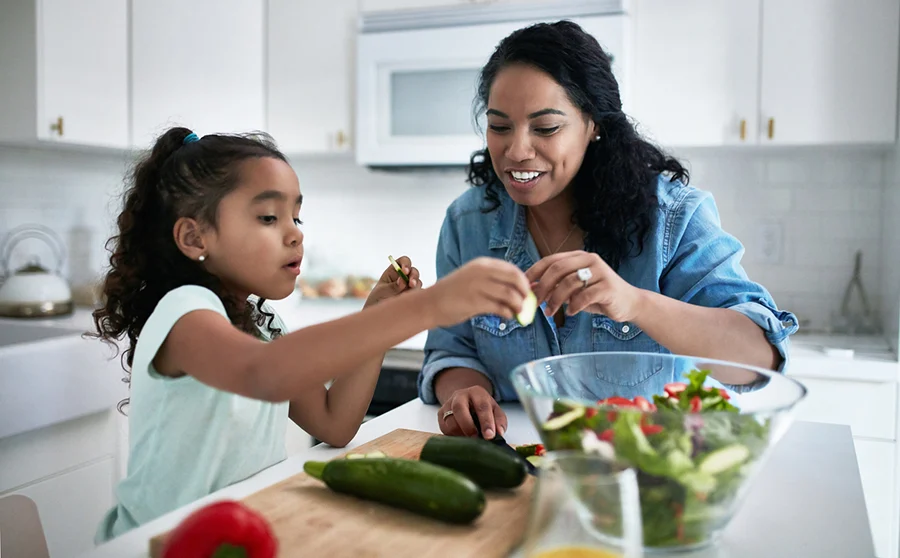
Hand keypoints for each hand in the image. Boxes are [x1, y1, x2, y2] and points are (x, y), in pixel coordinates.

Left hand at [364, 255, 420, 307]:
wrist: (379, 315)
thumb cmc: (377, 299)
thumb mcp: (382, 292)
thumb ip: (393, 286)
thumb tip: (403, 281)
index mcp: (394, 271)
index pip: (403, 261)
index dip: (406, 264)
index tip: (404, 271)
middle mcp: (404, 277)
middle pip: (413, 271)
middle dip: (414, 276)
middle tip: (411, 284)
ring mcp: (409, 286)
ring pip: (418, 282)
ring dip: (415, 286)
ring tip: (408, 294)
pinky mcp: (413, 296)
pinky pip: (420, 294)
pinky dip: (418, 295)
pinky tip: (410, 300)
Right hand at [426, 257, 529, 327]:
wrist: (430, 303)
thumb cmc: (453, 293)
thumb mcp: (473, 278)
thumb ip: (493, 281)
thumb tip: (518, 289)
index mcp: (482, 264)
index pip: (512, 269)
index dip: (524, 281)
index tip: (527, 292)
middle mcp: (481, 272)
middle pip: (515, 279)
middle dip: (525, 292)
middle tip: (526, 303)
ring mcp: (478, 286)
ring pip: (510, 295)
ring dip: (518, 305)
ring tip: (518, 312)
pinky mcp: (474, 302)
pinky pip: (500, 308)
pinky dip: (508, 313)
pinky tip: (507, 316)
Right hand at [437, 386, 507, 438]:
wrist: (466, 400)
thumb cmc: (482, 408)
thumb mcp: (495, 411)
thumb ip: (499, 421)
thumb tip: (499, 433)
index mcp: (477, 392)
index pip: (482, 406)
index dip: (486, 422)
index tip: (490, 436)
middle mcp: (460, 395)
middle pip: (459, 409)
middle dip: (468, 426)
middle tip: (476, 439)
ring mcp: (448, 404)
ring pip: (450, 421)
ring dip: (461, 434)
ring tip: (470, 440)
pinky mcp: (440, 414)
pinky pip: (444, 429)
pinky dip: (453, 436)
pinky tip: (462, 437)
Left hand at [526, 250, 643, 321]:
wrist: (628, 303)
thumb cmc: (597, 296)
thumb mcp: (573, 290)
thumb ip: (555, 287)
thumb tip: (530, 289)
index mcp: (579, 257)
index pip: (551, 260)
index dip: (535, 272)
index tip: (523, 285)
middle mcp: (589, 260)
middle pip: (558, 269)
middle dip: (542, 287)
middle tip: (535, 302)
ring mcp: (600, 272)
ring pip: (569, 283)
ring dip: (555, 300)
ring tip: (550, 312)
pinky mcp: (608, 287)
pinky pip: (584, 296)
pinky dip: (573, 306)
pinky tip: (570, 313)